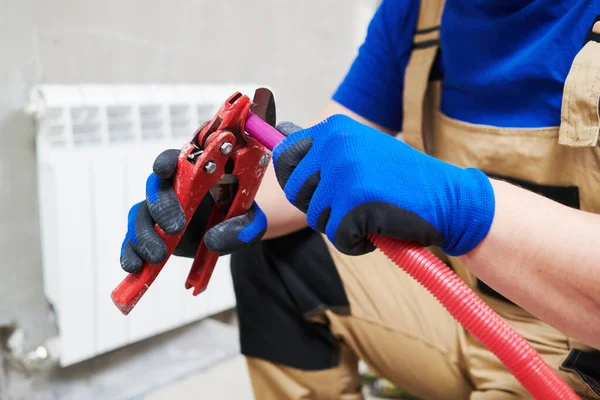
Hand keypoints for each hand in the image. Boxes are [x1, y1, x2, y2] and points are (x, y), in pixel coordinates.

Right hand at [120, 149, 266, 272]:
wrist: (231, 233)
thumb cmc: (241, 217)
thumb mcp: (252, 222)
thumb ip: (241, 228)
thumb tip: (212, 241)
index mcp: (196, 173)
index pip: (176, 160)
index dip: (167, 162)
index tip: (165, 170)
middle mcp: (172, 188)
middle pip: (154, 188)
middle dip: (162, 207)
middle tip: (176, 228)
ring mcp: (157, 211)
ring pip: (139, 215)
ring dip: (144, 235)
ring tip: (158, 256)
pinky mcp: (151, 233)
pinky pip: (132, 240)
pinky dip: (130, 253)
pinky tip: (133, 267)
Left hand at [272, 115, 494, 255]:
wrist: (449, 198)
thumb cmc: (403, 179)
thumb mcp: (362, 149)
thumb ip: (324, 149)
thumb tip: (279, 138)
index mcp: (334, 128)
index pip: (285, 156)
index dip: (296, 180)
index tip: (316, 189)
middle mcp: (335, 145)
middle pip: (296, 192)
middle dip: (321, 206)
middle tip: (354, 204)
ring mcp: (344, 174)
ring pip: (316, 217)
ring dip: (341, 225)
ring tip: (372, 213)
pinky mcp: (354, 204)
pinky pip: (337, 238)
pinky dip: (357, 243)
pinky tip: (380, 229)